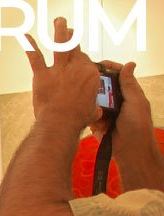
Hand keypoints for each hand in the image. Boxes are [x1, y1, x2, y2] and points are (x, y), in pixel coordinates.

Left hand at [25, 17, 100, 131]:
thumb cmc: (76, 119)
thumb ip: (93, 106)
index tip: (77, 58)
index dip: (80, 59)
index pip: (85, 60)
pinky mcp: (42, 75)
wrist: (60, 122)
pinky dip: (29, 45)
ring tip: (59, 20)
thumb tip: (95, 111)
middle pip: (74, 48)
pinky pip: (35, 57)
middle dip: (72, 37)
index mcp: (90, 74)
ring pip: (60, 45)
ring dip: (60, 31)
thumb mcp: (92, 110)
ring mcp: (59, 70)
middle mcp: (76, 67)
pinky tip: (23, 35)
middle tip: (70, 30)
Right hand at [90, 61, 162, 191]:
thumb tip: (130, 64)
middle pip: (102, 85)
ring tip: (78, 94)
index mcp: (128, 92)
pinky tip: (80, 110)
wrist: (129, 151)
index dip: (108, 68)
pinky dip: (86, 112)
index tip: (95, 64)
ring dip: (88, 98)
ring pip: (93, 99)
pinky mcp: (97, 122)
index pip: (117, 75)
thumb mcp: (135, 102)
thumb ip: (129, 84)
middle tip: (81, 78)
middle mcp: (116, 100)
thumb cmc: (137, 126)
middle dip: (93, 83)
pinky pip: (88, 113)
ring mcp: (106, 111)